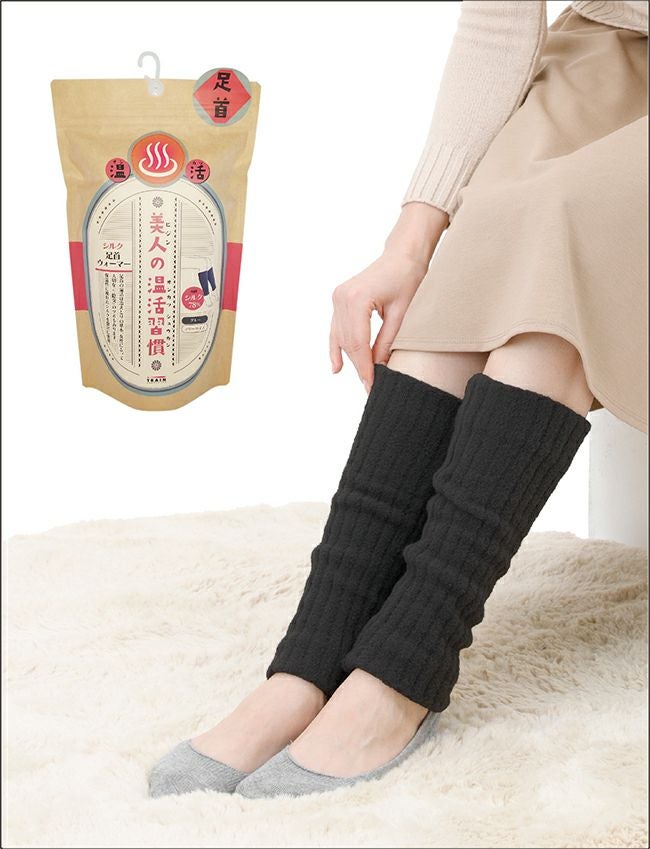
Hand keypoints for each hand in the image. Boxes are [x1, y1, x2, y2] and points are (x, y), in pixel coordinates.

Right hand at [329, 202, 448, 391]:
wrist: (402, 255)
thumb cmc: (407, 278)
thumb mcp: (402, 314)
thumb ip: (387, 342)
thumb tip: (379, 368)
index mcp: (357, 299)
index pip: (358, 343)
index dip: (364, 367)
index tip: (372, 386)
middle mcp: (342, 297)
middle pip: (348, 342)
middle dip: (359, 366)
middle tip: (371, 388)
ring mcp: (338, 297)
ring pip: (341, 338)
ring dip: (350, 359)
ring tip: (362, 380)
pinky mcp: (339, 299)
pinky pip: (336, 328)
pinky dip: (338, 347)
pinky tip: (337, 367)